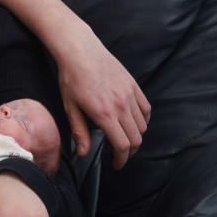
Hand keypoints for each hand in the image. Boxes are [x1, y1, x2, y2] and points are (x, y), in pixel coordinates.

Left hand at [55, 32, 150, 168]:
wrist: (80, 51)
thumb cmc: (71, 79)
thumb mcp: (70, 107)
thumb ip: (79, 132)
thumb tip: (83, 154)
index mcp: (103, 113)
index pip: (123, 145)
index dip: (121, 160)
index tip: (116, 164)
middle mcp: (121, 105)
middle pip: (137, 139)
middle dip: (129, 152)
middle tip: (120, 155)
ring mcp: (130, 94)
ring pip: (143, 125)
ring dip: (136, 136)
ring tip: (124, 139)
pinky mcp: (134, 86)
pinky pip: (146, 109)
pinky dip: (143, 120)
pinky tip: (132, 122)